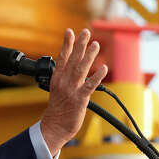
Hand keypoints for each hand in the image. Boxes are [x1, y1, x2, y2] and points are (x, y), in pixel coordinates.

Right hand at [39, 29, 108, 155]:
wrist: (54, 126)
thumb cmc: (57, 110)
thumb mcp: (57, 90)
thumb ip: (64, 78)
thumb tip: (71, 68)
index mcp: (57, 78)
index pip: (62, 57)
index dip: (67, 44)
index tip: (70, 31)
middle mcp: (63, 81)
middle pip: (73, 59)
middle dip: (80, 44)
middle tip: (86, 32)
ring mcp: (71, 90)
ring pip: (81, 69)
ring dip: (89, 56)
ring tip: (96, 45)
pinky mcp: (80, 99)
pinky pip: (90, 85)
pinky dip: (97, 76)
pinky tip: (103, 67)